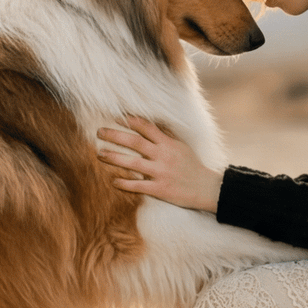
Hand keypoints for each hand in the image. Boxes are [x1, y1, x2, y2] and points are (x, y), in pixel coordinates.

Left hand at [98, 112, 222, 210]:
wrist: (208, 189)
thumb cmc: (193, 167)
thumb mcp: (181, 147)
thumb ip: (164, 138)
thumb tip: (147, 126)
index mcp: (168, 144)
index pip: (145, 127)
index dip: (129, 121)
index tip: (115, 118)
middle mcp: (163, 156)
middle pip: (134, 142)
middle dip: (114, 135)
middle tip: (99, 132)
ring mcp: (161, 173)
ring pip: (132, 163)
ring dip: (113, 157)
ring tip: (100, 154)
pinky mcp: (160, 190)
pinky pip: (138, 186)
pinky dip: (124, 183)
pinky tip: (114, 181)